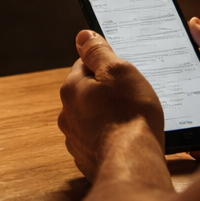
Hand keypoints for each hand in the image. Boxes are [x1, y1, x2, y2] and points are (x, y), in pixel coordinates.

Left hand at [58, 30, 164, 178]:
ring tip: (131, 120)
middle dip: (107, 93)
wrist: (132, 163)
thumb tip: (83, 37)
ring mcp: (76, 139)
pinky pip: (99, 141)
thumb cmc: (129, 115)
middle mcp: (67, 114)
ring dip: (109, 116)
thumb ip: (98, 52)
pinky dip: (111, 139)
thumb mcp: (118, 71)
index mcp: (72, 88)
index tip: (122, 73)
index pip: (84, 65)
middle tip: (131, 96)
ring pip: (93, 118)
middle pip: (88, 93)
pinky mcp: (87, 159)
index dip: (106, 66)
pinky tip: (126, 139)